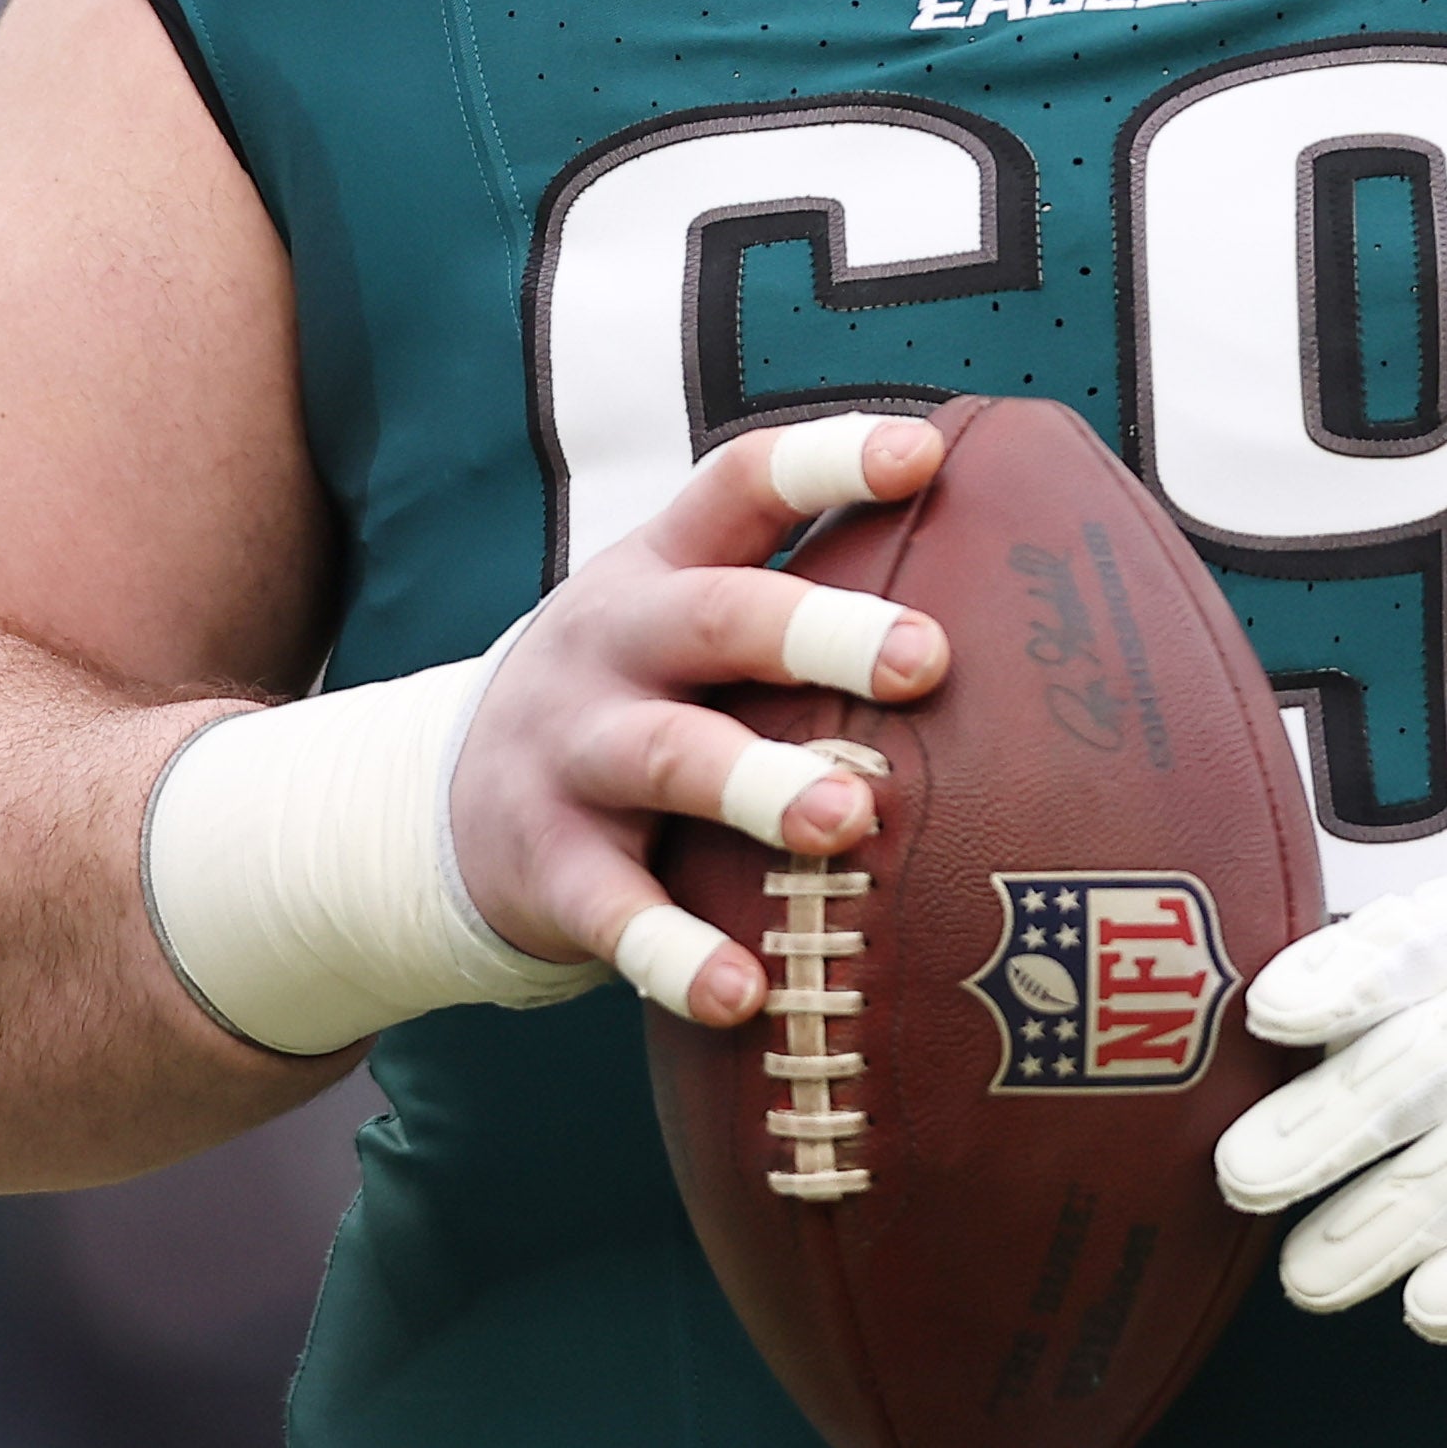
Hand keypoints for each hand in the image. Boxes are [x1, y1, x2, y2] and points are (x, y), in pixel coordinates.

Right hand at [447, 415, 952, 1025]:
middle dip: (819, 631)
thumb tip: (1009, 590)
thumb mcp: (683, 625)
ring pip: (669, 757)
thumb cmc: (635, 701)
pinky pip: (616, 912)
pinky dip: (675, 953)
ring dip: (757, 785)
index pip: (740, 485)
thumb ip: (802, 601)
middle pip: (717, 617)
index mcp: (662, 568)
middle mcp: (615, 643)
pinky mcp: (551, 868)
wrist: (436, 805)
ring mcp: (574, 754)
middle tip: (925, 660)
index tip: (919, 455)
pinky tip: (742, 992)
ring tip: (846, 818)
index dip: (825, 462)